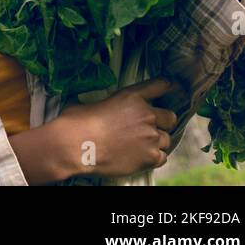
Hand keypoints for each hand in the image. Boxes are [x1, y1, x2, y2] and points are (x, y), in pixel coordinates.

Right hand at [54, 78, 178, 178]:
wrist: (74, 146)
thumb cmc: (75, 123)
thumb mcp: (85, 103)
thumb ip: (95, 102)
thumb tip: (83, 102)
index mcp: (131, 97)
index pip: (159, 86)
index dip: (166, 86)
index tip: (170, 86)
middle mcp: (145, 114)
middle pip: (170, 117)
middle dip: (162, 122)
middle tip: (149, 128)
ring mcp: (150, 136)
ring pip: (166, 140)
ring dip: (156, 142)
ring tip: (139, 146)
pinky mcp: (150, 157)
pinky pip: (162, 158)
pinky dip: (153, 158)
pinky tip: (139, 158)